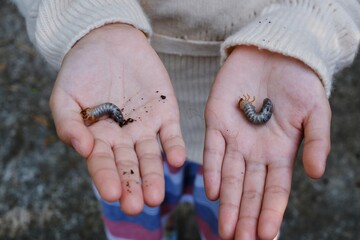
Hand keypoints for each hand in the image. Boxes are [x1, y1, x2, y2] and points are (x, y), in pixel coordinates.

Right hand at [50, 24, 185, 214]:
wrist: (108, 42)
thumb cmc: (81, 70)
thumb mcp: (65, 96)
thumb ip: (69, 124)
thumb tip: (83, 149)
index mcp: (99, 138)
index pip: (103, 163)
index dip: (107, 178)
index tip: (113, 193)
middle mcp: (124, 138)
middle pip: (129, 166)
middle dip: (133, 185)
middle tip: (137, 205)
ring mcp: (146, 127)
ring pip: (151, 156)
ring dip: (154, 175)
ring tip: (155, 196)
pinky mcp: (166, 112)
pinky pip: (171, 133)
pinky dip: (174, 146)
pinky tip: (176, 160)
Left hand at [204, 46, 330, 238]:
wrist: (274, 52)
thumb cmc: (299, 82)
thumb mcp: (316, 111)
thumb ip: (318, 141)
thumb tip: (317, 174)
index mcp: (280, 152)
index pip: (275, 190)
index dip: (270, 212)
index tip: (266, 236)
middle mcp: (255, 151)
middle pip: (250, 190)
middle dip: (245, 216)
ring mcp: (234, 138)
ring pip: (230, 177)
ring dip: (228, 203)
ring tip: (225, 228)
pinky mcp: (216, 122)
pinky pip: (213, 150)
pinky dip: (213, 171)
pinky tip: (213, 191)